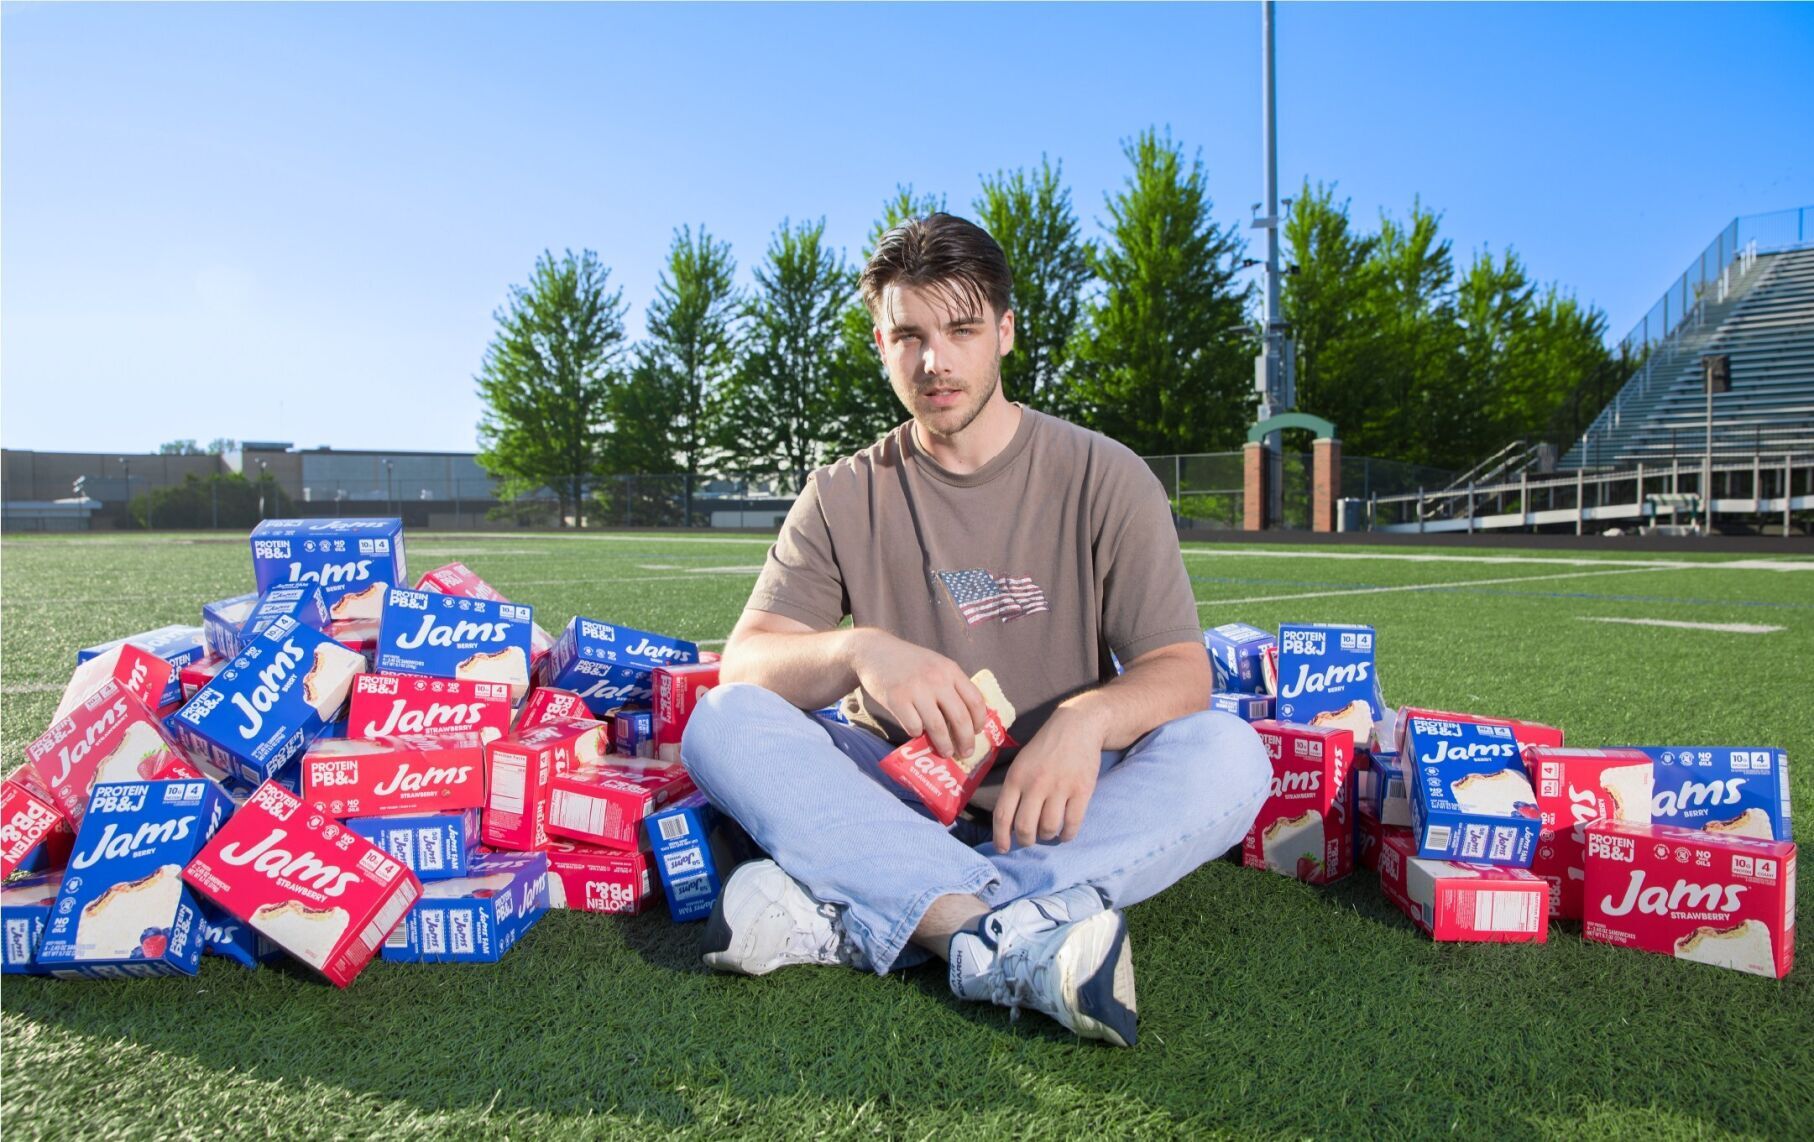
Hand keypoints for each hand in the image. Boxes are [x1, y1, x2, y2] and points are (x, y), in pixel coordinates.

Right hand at [848, 629, 989, 760]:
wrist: (874, 651)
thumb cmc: (908, 662)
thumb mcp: (935, 664)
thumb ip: (950, 684)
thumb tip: (966, 718)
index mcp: (950, 670)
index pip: (975, 700)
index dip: (979, 720)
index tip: (978, 732)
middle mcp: (936, 679)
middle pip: (960, 718)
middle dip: (966, 740)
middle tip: (967, 753)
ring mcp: (916, 690)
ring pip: (938, 727)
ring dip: (944, 745)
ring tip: (946, 752)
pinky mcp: (897, 700)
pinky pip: (914, 727)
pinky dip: (917, 734)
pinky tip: (916, 731)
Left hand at [993, 706, 1107, 852]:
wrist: (1078, 726)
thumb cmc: (1045, 747)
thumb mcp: (1021, 762)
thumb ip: (1014, 789)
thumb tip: (1007, 823)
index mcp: (1016, 777)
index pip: (1002, 815)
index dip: (1000, 837)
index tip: (1002, 848)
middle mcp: (1036, 784)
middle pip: (1025, 827)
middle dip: (1025, 841)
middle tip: (1029, 840)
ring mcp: (1060, 787)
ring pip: (1048, 828)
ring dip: (1047, 837)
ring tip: (1048, 833)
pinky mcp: (1082, 790)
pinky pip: (1072, 824)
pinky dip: (1067, 835)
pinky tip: (1065, 833)